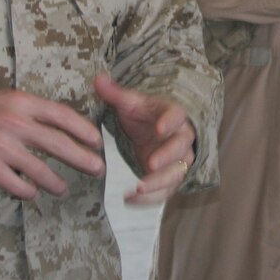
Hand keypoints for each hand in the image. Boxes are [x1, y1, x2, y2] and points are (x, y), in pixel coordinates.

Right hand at [0, 90, 104, 199]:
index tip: (96, 140)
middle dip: (82, 158)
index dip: (83, 129)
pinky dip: (28, 191)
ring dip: (56, 182)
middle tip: (97, 168)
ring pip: (40, 170)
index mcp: (21, 102)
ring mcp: (1, 147)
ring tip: (64, 188)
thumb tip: (62, 124)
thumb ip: (32, 110)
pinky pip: (17, 185)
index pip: (61, 115)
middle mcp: (14, 123)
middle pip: (58, 143)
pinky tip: (34, 193)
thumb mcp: (6, 99)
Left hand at [94, 73, 195, 205]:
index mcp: (173, 114)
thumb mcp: (130, 103)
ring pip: (177, 173)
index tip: (159, 128)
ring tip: (138, 189)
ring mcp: (178, 159)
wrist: (154, 130)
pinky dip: (151, 199)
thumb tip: (98, 79)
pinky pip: (166, 191)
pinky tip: (130, 200)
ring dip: (159, 183)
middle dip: (167, 156)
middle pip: (181, 147)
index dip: (169, 122)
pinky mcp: (171, 177)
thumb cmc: (144, 114)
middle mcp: (181, 137)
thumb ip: (115, 93)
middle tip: (150, 164)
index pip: (177, 115)